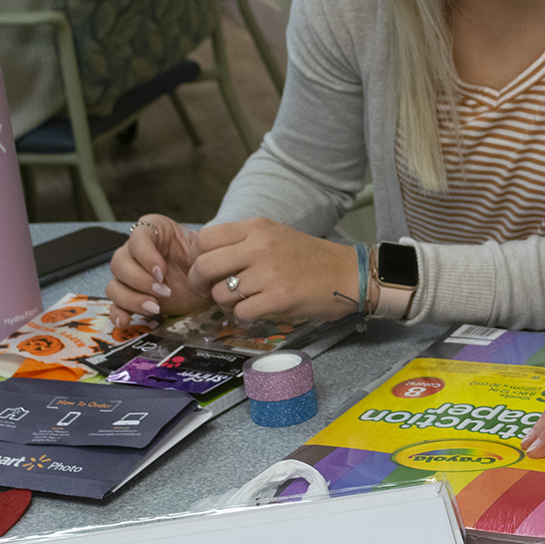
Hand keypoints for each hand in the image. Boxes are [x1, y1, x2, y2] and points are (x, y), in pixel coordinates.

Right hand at [107, 215, 207, 326]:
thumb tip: (193, 240)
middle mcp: (134, 252)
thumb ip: (195, 243)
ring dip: (131, 298)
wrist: (206, 285)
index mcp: (152, 232)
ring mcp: (129, 277)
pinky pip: (115, 305)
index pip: (137, 237)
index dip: (146, 255)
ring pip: (114, 285)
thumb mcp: (201, 248)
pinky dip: (117, 313)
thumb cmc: (201, 261)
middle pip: (119, 262)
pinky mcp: (130, 299)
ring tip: (155, 308)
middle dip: (140, 279)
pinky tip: (125, 321)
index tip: (162, 271)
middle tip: (163, 291)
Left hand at [188, 218, 358, 323]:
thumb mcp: (274, 235)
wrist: (348, 273)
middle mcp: (259, 246)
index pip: (204, 238)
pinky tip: (255, 311)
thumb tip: (203, 256)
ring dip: (225, 303)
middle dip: (199, 283)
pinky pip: (241, 312)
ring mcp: (269, 273)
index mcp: (257, 227)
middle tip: (209, 290)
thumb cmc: (309, 257)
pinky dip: (243, 316)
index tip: (204, 268)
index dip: (196, 257)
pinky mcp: (278, 298)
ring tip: (240, 301)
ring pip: (221, 293)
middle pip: (204, 266)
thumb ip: (242, 241)